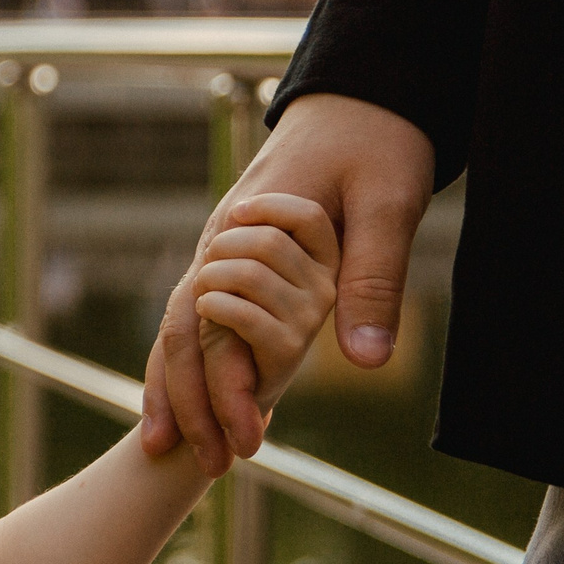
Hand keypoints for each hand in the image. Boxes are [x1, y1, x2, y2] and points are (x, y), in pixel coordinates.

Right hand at [141, 93, 435, 473]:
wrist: (358, 93)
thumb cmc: (376, 141)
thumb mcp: (388, 205)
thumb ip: (371, 280)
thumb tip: (363, 363)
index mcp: (245, 227)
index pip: (213, 321)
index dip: (224, 387)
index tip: (246, 443)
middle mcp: (218, 240)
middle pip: (181, 330)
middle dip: (188, 403)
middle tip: (206, 469)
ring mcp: (217, 247)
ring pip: (178, 326)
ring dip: (176, 389)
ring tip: (175, 453)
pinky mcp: (231, 254)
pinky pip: (195, 313)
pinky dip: (184, 360)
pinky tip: (185, 402)